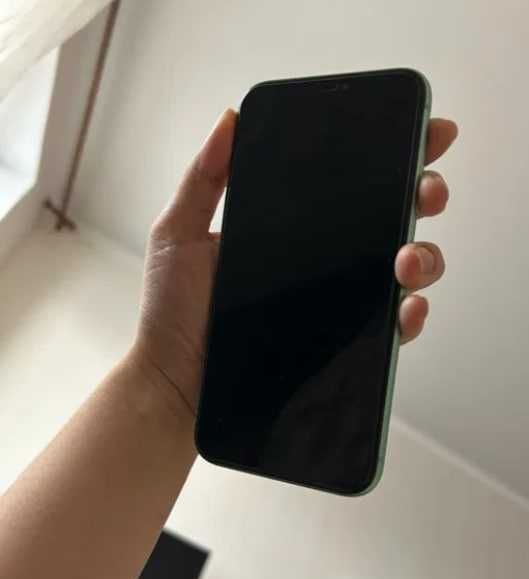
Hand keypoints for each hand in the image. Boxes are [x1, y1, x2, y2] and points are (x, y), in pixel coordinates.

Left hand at [135, 110, 456, 413]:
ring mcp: (336, 304)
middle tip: (424, 192)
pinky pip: (391, 328)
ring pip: (402, 272)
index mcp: (290, 228)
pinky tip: (408, 306)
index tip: (421, 135)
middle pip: (389, 221)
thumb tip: (229, 119)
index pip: (349, 185)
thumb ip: (202, 180)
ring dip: (424, 257)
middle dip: (421, 198)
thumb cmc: (170, 314)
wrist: (174, 384)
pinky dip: (412, 315)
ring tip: (406, 259)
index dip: (391, 157)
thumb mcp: (178, 236)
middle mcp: (320, 263)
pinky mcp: (342, 347)